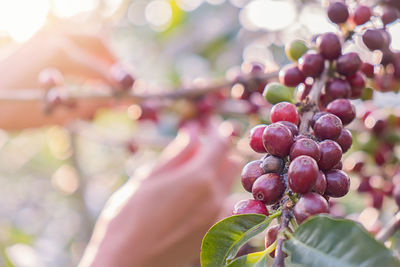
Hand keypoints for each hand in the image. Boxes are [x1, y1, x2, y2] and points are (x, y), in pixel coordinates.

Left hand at [0, 22, 129, 129]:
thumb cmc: (14, 108)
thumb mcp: (57, 113)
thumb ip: (93, 105)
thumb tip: (120, 101)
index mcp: (60, 54)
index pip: (102, 69)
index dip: (121, 84)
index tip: (135, 94)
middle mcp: (56, 35)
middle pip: (100, 41)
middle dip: (117, 62)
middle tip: (127, 82)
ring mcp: (48, 31)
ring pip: (89, 33)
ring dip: (105, 52)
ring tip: (112, 73)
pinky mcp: (44, 33)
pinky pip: (77, 34)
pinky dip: (91, 48)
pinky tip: (94, 64)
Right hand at [78, 120, 240, 266]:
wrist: (127, 265)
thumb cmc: (127, 219)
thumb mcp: (148, 180)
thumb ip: (176, 155)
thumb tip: (193, 132)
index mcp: (198, 178)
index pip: (221, 143)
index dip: (215, 130)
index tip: (206, 125)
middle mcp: (215, 197)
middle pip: (231, 163)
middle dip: (218, 151)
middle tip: (197, 150)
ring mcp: (218, 219)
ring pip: (230, 186)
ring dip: (219, 175)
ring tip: (193, 177)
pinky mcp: (215, 235)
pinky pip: (228, 208)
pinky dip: (218, 197)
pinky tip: (198, 200)